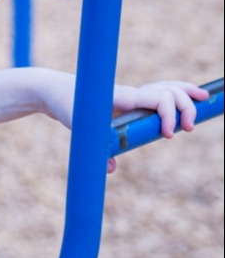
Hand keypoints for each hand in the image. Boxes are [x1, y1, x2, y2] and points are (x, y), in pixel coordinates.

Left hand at [40, 73, 207, 172]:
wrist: (52, 90)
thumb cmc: (66, 105)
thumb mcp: (80, 127)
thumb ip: (96, 148)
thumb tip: (110, 169)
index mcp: (123, 97)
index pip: (158, 98)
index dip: (169, 114)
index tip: (169, 135)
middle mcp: (131, 93)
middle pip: (168, 91)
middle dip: (184, 107)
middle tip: (188, 129)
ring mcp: (130, 95)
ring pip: (165, 88)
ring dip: (185, 94)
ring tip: (204, 101)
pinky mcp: (127, 100)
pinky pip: (157, 94)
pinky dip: (174, 95)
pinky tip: (187, 100)